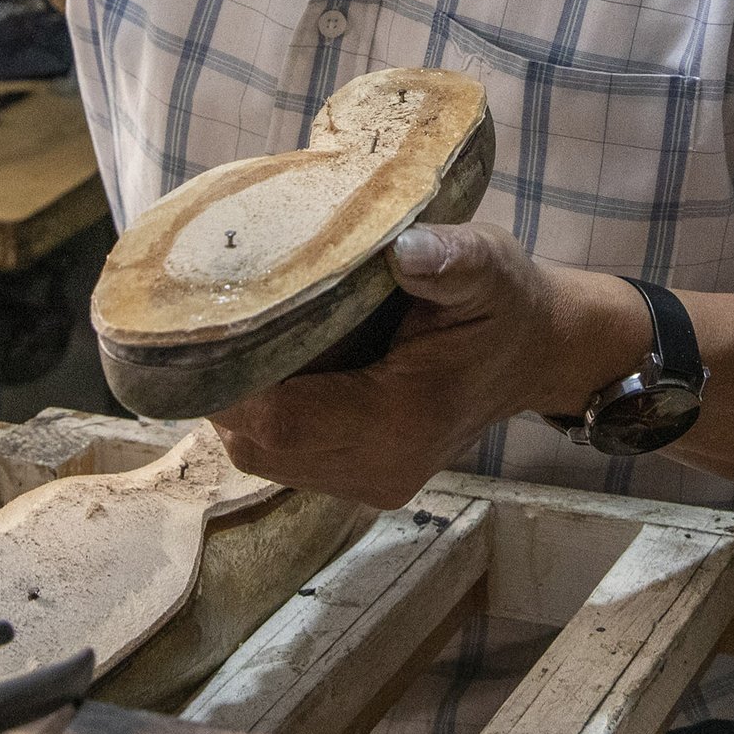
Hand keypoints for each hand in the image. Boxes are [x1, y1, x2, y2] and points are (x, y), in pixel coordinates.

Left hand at [208, 224, 647, 509]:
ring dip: (235, 401)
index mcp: (403, 421)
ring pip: (261, 453)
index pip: (283, 418)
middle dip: (220, 385)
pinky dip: (261, 412)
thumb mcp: (488, 264)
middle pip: (259, 442)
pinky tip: (261, 361)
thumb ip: (450, 259)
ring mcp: (368, 483)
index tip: (200, 322)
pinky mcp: (359, 478)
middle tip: (199, 317)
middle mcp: (379, 468)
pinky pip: (283, 454)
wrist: (533, 353)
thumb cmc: (505, 302)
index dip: (230, 379)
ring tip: (224, 334)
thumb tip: (405, 251)